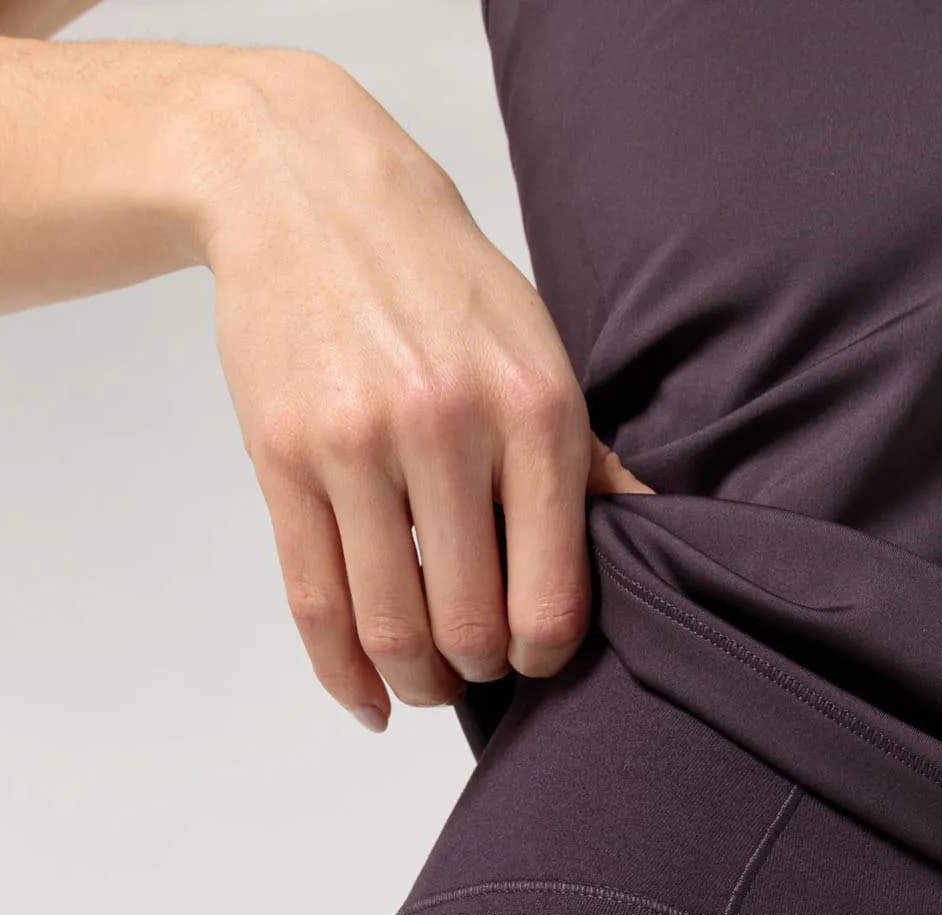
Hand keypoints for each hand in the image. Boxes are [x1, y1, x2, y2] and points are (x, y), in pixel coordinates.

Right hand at [196, 52, 648, 730]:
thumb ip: (589, 461)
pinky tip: (367, 700)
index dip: (548, 656)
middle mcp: (447, 429)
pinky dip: (341, 673)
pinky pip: (312, 602)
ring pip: (389, 627)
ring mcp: (356, 445)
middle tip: (481, 668)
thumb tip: (661, 545)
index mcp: (533, 411)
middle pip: (469, 627)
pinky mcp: (280, 456)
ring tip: (429, 682)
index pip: (550, 596)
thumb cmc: (438, 282)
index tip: (539, 657)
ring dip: (416, 682)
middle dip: (480, 672)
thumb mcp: (539, 351)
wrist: (304, 186)